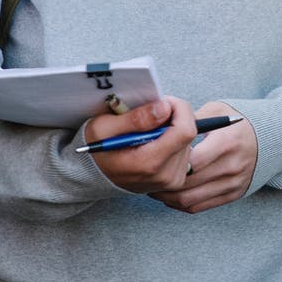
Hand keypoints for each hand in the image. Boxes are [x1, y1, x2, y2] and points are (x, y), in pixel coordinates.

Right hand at [82, 97, 196, 194]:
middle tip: (149, 114)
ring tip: (146, 131)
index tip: (162, 101)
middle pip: (188, 133)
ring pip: (188, 141)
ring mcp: (172, 180)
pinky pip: (185, 150)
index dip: (179, 109)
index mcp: (149, 163)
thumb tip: (165, 108)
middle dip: (173, 117)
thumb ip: (136, 118)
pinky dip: (172, 140)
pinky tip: (153, 142)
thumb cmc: (97, 150)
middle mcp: (165, 176)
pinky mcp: (176, 180)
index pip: (186, 130)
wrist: (93, 176)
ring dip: (172, 129)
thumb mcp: (104, 128)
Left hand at [150, 100, 256, 213]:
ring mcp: (233, 183)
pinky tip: (170, 194)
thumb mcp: (219, 111)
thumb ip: (191, 119)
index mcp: (227, 142)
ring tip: (154, 186)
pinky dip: (179, 203)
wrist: (274, 139)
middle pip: (186, 183)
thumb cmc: (241, 122)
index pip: (191, 160)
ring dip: (166, 196)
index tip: (156, 155)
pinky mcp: (233, 195)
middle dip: (161, 181)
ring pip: (188, 199)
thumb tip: (161, 127)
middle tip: (146, 174)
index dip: (168, 160)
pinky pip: (198, 207)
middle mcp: (232, 166)